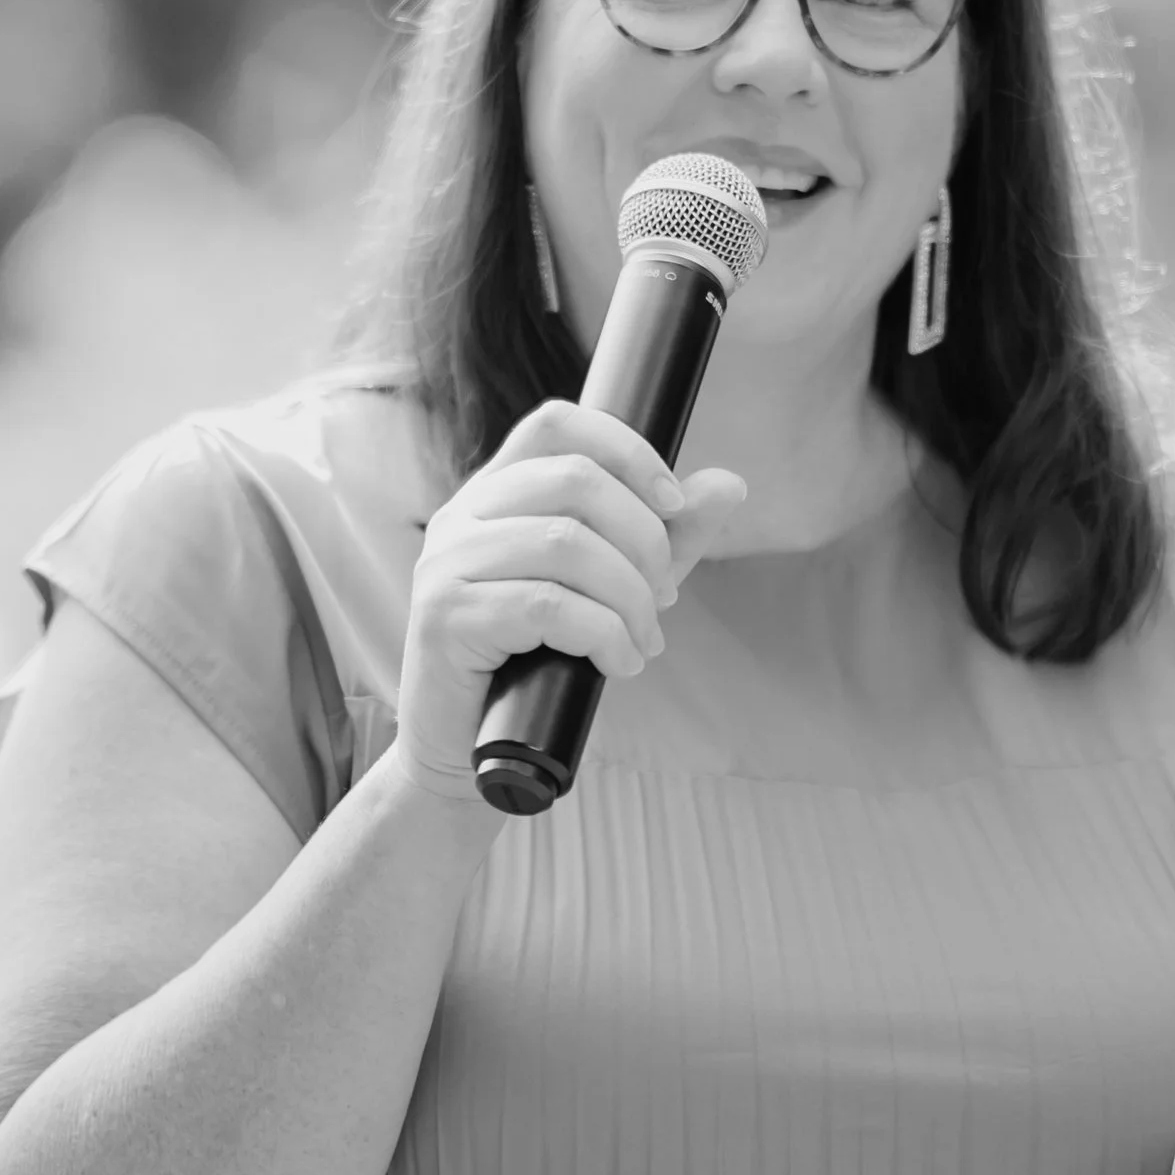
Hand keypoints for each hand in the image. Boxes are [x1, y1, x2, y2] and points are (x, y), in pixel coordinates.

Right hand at [392, 397, 748, 795]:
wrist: (467, 751)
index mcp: (495, 494)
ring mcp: (445, 563)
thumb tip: (730, 485)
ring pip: (566, 543)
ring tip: (642, 641)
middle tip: (662, 597)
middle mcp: (461, 515)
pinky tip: (618, 663)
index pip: (556, 423)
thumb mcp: (611, 590)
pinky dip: (603, 635)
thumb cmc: (536, 665)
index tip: (673, 505)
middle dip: (644, 539)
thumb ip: (665, 539)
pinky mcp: (444, 617)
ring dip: (629, 597)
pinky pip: (547, 605)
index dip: (627, 450)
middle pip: (575, 479)